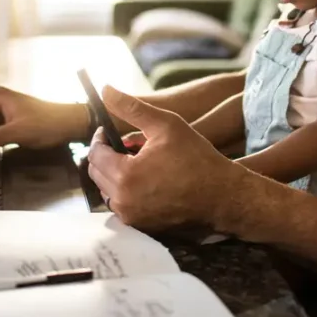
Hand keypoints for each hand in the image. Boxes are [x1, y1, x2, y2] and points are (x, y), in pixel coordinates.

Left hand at [87, 86, 242, 229]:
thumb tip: (105, 89)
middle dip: (107, 156)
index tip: (108, 130)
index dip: (99, 138)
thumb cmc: (196, 158)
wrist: (222, 196)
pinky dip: (126, 190)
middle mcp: (122, 201)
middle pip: (97, 173)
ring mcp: (131, 217)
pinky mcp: (141, 226)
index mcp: (125, 175)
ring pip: (107, 190)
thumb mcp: (166, 125)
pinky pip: (121, 204)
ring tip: (141, 161)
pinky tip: (148, 179)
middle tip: (129, 144)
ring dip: (115, 173)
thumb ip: (132, 107)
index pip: (94, 154)